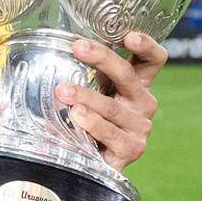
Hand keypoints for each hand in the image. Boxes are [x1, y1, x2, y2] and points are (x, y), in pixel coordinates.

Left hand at [55, 31, 166, 172]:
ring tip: (63, 90)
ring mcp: (139, 128)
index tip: (128, 35)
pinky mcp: (131, 149)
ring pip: (113, 107)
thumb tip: (49, 52)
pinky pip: (110, 133)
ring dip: (86, 96)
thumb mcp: (90, 94)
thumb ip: (84, 76)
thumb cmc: (89, 122)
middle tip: (78, 47)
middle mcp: (143, 104)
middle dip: (102, 58)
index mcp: (137, 85)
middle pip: (128, 75)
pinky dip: (92, 123)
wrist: (92, 164)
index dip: (146, 45)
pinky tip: (77, 115)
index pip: (152, 60)